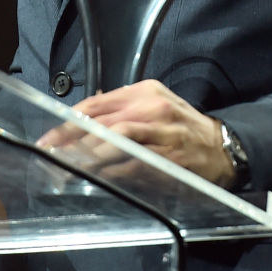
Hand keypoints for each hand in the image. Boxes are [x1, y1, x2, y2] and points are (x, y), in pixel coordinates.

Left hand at [39, 80, 235, 188]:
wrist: (222, 148)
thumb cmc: (181, 127)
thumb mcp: (154, 105)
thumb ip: (121, 108)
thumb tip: (83, 115)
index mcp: (144, 91)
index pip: (96, 103)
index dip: (68, 120)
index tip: (49, 138)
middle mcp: (151, 106)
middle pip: (101, 119)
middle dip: (70, 139)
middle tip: (49, 156)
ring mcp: (161, 131)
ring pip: (115, 138)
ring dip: (86, 155)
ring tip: (66, 168)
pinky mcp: (169, 156)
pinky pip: (133, 163)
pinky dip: (110, 171)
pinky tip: (95, 179)